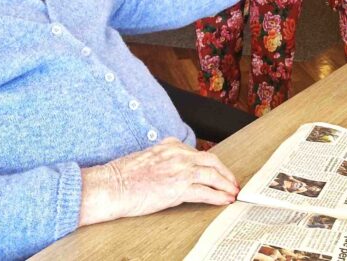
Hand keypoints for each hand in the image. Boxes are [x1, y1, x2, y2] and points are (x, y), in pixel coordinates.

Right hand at [78, 138, 238, 224]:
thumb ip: (164, 158)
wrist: (113, 185)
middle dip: (225, 172)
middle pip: (212, 161)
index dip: (213, 164)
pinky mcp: (178, 188)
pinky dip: (218, 196)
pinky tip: (225, 200)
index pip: (199, 152)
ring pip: (213, 175)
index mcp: (170, 145)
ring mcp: (180, 170)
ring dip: (226, 185)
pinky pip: (205, 192)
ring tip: (233, 193)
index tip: (218, 171)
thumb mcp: (147, 157)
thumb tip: (173, 169)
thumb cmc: (124, 175)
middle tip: (232, 182)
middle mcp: (178, 154)